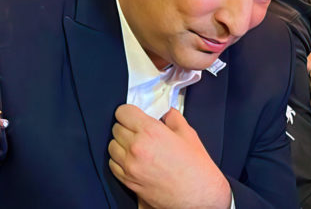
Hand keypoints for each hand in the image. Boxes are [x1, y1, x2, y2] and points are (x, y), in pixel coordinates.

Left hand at [109, 106, 229, 208]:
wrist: (199, 197)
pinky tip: (132, 160)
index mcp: (151, 132)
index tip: (134, 115)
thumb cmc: (196, 169)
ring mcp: (130, 166)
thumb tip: (166, 113)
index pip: (123, 112)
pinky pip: (113, 165)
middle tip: (138, 130)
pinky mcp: (128, 181)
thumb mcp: (188, 135)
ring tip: (135, 146)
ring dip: (121, 144)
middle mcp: (136, 148)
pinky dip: (119, 160)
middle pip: (116, 128)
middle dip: (126, 127)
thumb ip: (173, 118)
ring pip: (112, 146)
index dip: (129, 112)